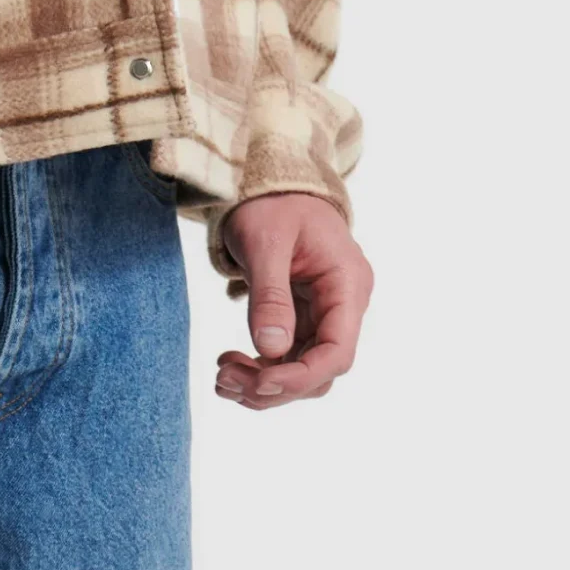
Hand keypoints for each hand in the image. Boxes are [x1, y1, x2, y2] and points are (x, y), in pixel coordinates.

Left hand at [215, 194, 372, 411]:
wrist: (271, 184)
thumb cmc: (272, 203)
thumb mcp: (265, 243)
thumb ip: (270, 296)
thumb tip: (272, 349)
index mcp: (347, 284)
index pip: (337, 353)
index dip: (299, 378)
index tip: (258, 383)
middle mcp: (343, 305)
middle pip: (319, 372)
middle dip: (273, 386)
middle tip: (226, 377)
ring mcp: (324, 315)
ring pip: (301, 373)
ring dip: (261, 385)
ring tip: (222, 375)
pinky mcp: (303, 320)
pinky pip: (286, 360)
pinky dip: (258, 371)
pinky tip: (229, 364)